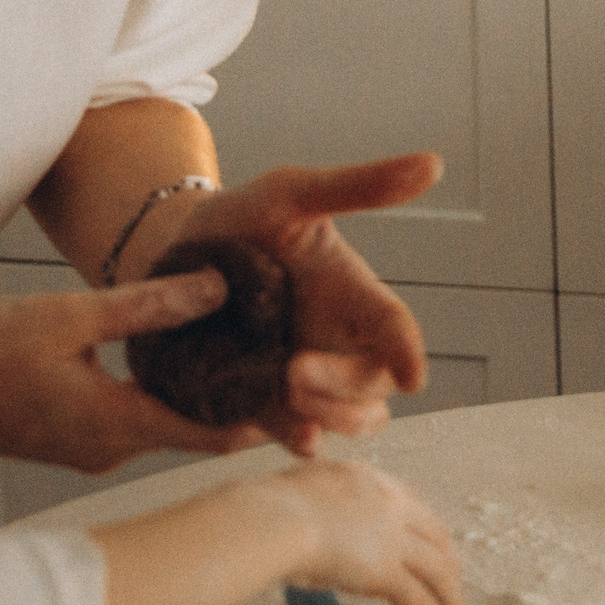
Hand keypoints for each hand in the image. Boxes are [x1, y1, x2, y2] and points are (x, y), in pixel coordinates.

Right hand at [0, 273, 266, 471]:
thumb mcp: (71, 318)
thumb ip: (148, 307)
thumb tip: (218, 288)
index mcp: (116, 426)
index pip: (214, 434)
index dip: (264, 416)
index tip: (307, 394)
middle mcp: (110, 449)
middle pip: (196, 430)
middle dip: (242, 401)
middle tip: (292, 366)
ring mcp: (89, 448)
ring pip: (166, 424)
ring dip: (203, 396)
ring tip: (253, 355)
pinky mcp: (72, 438)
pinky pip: (135, 420)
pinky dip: (165, 396)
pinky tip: (184, 360)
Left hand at [149, 155, 437, 455]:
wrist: (170, 258)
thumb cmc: (242, 219)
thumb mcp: (291, 194)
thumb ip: (358, 187)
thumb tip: (434, 164)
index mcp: (351, 295)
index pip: (392, 326)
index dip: (407, 350)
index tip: (412, 375)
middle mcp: (337, 342)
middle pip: (374, 384)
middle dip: (346, 387)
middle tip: (294, 371)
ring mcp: (304, 378)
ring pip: (348, 418)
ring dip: (330, 416)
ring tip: (285, 393)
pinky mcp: (265, 405)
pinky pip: (293, 434)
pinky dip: (299, 440)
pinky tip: (293, 437)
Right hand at [263, 459, 466, 604]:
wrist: (272, 519)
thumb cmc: (266, 509)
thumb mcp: (299, 491)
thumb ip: (315, 506)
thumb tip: (307, 524)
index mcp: (368, 480)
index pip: (411, 503)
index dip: (426, 528)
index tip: (433, 544)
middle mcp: (389, 504)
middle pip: (433, 536)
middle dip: (447, 562)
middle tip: (451, 584)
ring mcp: (391, 537)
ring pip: (435, 571)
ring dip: (450, 597)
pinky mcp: (386, 571)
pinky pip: (420, 604)